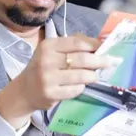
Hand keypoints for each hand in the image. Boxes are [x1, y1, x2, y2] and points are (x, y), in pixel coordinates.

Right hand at [0, 34, 114, 128]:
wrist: (24, 90)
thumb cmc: (44, 67)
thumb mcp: (52, 51)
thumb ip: (72, 45)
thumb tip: (99, 42)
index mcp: (48, 45)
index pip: (77, 42)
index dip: (93, 45)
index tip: (105, 47)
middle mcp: (46, 60)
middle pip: (81, 59)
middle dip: (99, 61)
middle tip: (110, 62)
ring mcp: (48, 78)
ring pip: (80, 76)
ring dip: (92, 76)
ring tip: (96, 75)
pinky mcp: (51, 93)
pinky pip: (75, 89)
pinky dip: (81, 87)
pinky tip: (80, 86)